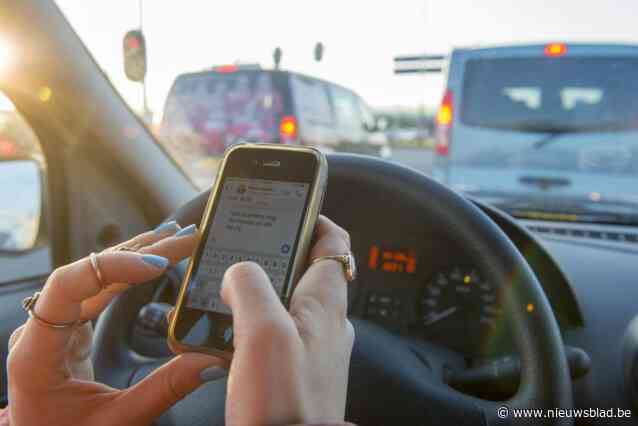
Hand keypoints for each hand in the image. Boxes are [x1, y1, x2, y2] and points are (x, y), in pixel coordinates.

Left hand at [7, 223, 222, 425]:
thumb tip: (211, 360)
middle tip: (186, 240)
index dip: (111, 268)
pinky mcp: (71, 325)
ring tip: (177, 238)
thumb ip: (164, 389)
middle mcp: (40, 330)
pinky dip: (131, 271)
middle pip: (89, 273)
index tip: (157, 265)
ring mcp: (55, 325)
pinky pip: (100, 288)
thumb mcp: (117, 421)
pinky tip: (153, 257)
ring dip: (140, 255)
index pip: (65, 286)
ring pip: (97, 275)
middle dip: (143, 252)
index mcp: (36, 353)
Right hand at [220, 215, 354, 425]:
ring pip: (289, 300)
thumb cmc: (285, 404)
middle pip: (307, 269)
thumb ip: (251, 286)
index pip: (334, 242)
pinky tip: (232, 331)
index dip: (315, 217)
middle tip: (247, 243)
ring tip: (231, 284)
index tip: (292, 203)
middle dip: (278, 250)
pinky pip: (277, 331)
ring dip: (263, 287)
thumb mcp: (264, 331)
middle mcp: (325, 323)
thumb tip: (239, 269)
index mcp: (325, 303)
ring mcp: (312, 348)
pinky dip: (256, 321)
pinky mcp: (295, 371)